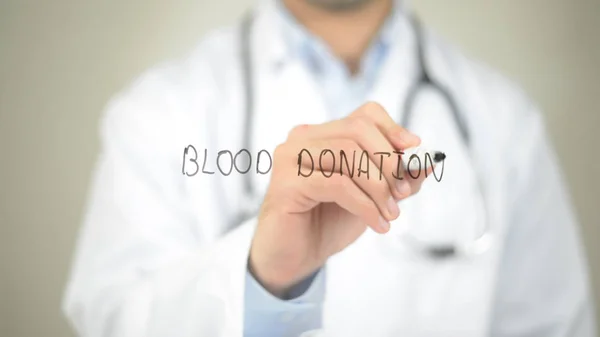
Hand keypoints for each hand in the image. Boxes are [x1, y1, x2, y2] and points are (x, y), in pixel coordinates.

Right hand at [249, 102, 429, 297]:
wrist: (295, 257)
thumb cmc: (329, 222)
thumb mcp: (373, 196)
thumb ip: (398, 177)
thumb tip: (430, 160)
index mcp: (323, 135)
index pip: (365, 114)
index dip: (393, 129)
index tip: (415, 152)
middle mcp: (303, 138)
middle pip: (358, 129)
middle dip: (389, 161)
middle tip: (403, 193)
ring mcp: (291, 157)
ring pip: (348, 154)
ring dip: (379, 187)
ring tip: (391, 214)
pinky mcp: (286, 182)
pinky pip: (337, 183)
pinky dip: (365, 205)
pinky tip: (377, 224)